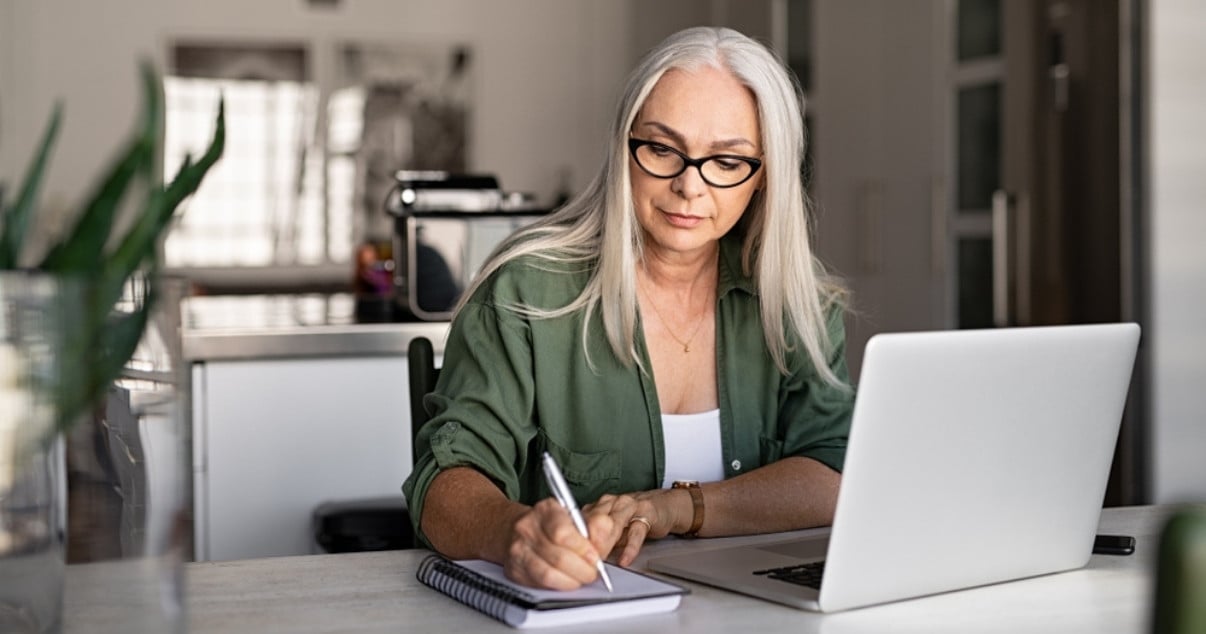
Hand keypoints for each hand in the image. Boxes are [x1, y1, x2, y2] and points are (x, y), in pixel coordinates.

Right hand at [501, 498, 616, 590]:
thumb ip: (593, 525)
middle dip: (582, 569)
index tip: (595, 557)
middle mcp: (527, 528)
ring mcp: (518, 550)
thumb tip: (604, 536)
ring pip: (548, 574)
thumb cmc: (551, 524)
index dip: (583, 549)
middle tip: (592, 572)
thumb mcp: (573, 516)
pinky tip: (567, 580)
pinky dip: (558, 586)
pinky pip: (540, 584)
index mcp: (545, 510)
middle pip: (558, 557)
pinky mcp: (515, 570)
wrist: (517, 529)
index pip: (562, 533)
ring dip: (572, 581)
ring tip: (581, 577)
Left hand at [584, 489, 685, 566]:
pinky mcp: (647, 513)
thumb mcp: (611, 530)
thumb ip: (597, 541)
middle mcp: (611, 503)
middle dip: (588, 543)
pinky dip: (630, 548)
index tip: (572, 557)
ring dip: (605, 544)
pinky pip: (636, 532)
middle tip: (585, 562)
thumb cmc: (633, 519)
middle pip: (594, 521)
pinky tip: (625, 559)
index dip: (575, 540)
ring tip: (600, 560)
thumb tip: (580, 560)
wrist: (662, 506)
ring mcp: (629, 506)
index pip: (581, 521)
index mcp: (598, 506)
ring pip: (613, 523)